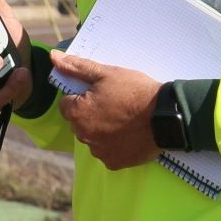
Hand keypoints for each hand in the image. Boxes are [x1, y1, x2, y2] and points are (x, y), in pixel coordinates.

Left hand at [50, 51, 162, 169]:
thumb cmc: (135, 91)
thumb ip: (77, 67)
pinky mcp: (114, 163)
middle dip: (91, 113)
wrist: (166, 115)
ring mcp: (99, 152)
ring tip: (124, 119)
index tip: (101, 93)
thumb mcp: (106, 74)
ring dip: (102, 130)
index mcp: (77, 114)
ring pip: (93, 138)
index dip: (82, 96)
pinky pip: (107, 152)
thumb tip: (54, 57)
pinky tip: (129, 134)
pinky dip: (115, 144)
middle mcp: (83, 136)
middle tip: (114, 104)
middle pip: (79, 122)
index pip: (67, 104)